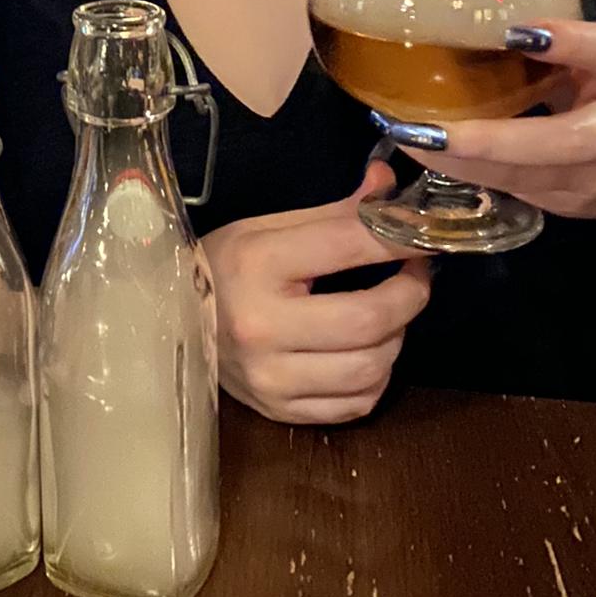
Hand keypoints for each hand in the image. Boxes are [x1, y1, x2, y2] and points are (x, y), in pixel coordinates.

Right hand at [201, 161, 432, 425]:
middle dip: (410, 294)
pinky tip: (366, 352)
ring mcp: (270, 377)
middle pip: (369, 319)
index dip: (397, 238)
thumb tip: (389, 185)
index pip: (347, 245)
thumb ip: (335, 213)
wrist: (170, 321)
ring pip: (372, 368)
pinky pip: (357, 405)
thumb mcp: (269, 228)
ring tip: (390, 314)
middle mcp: (262, 326)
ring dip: (397, 337)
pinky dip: (377, 377)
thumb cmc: (224, 266)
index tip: (424, 235)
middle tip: (416, 274)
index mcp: (258, 264)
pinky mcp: (279, 411)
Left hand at [402, 21, 595, 220]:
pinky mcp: (576, 206)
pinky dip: (472, 174)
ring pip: (532, 178)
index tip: (516, 31)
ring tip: (412, 140)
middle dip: (488, 140)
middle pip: (562, 141)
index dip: (570, 42)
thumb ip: (548, 42)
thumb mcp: (589, 55)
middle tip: (423, 129)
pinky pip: (519, 192)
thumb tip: (462, 17)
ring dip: (465, 163)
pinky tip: (432, 156)